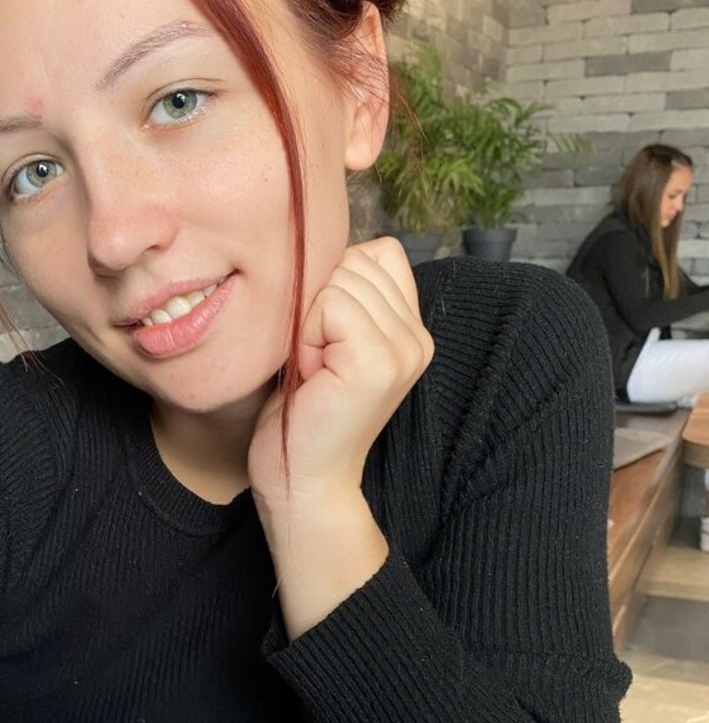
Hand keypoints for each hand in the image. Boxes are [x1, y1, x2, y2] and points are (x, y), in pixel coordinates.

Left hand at [249, 237, 431, 512]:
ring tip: (313, 370)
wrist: (303, 480)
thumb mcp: (327, 340)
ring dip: (307, 323)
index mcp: (412, 329)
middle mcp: (419, 337)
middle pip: (354, 262)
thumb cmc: (302, 411)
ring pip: (339, 281)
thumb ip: (344, 294)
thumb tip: (325, 242)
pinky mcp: (378, 361)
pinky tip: (311, 375)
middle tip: (315, 363)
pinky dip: (305, 336)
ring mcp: (405, 349)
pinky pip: (331, 304)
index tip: (323, 343)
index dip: (333, 288)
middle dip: (316, 306)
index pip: (377, 253)